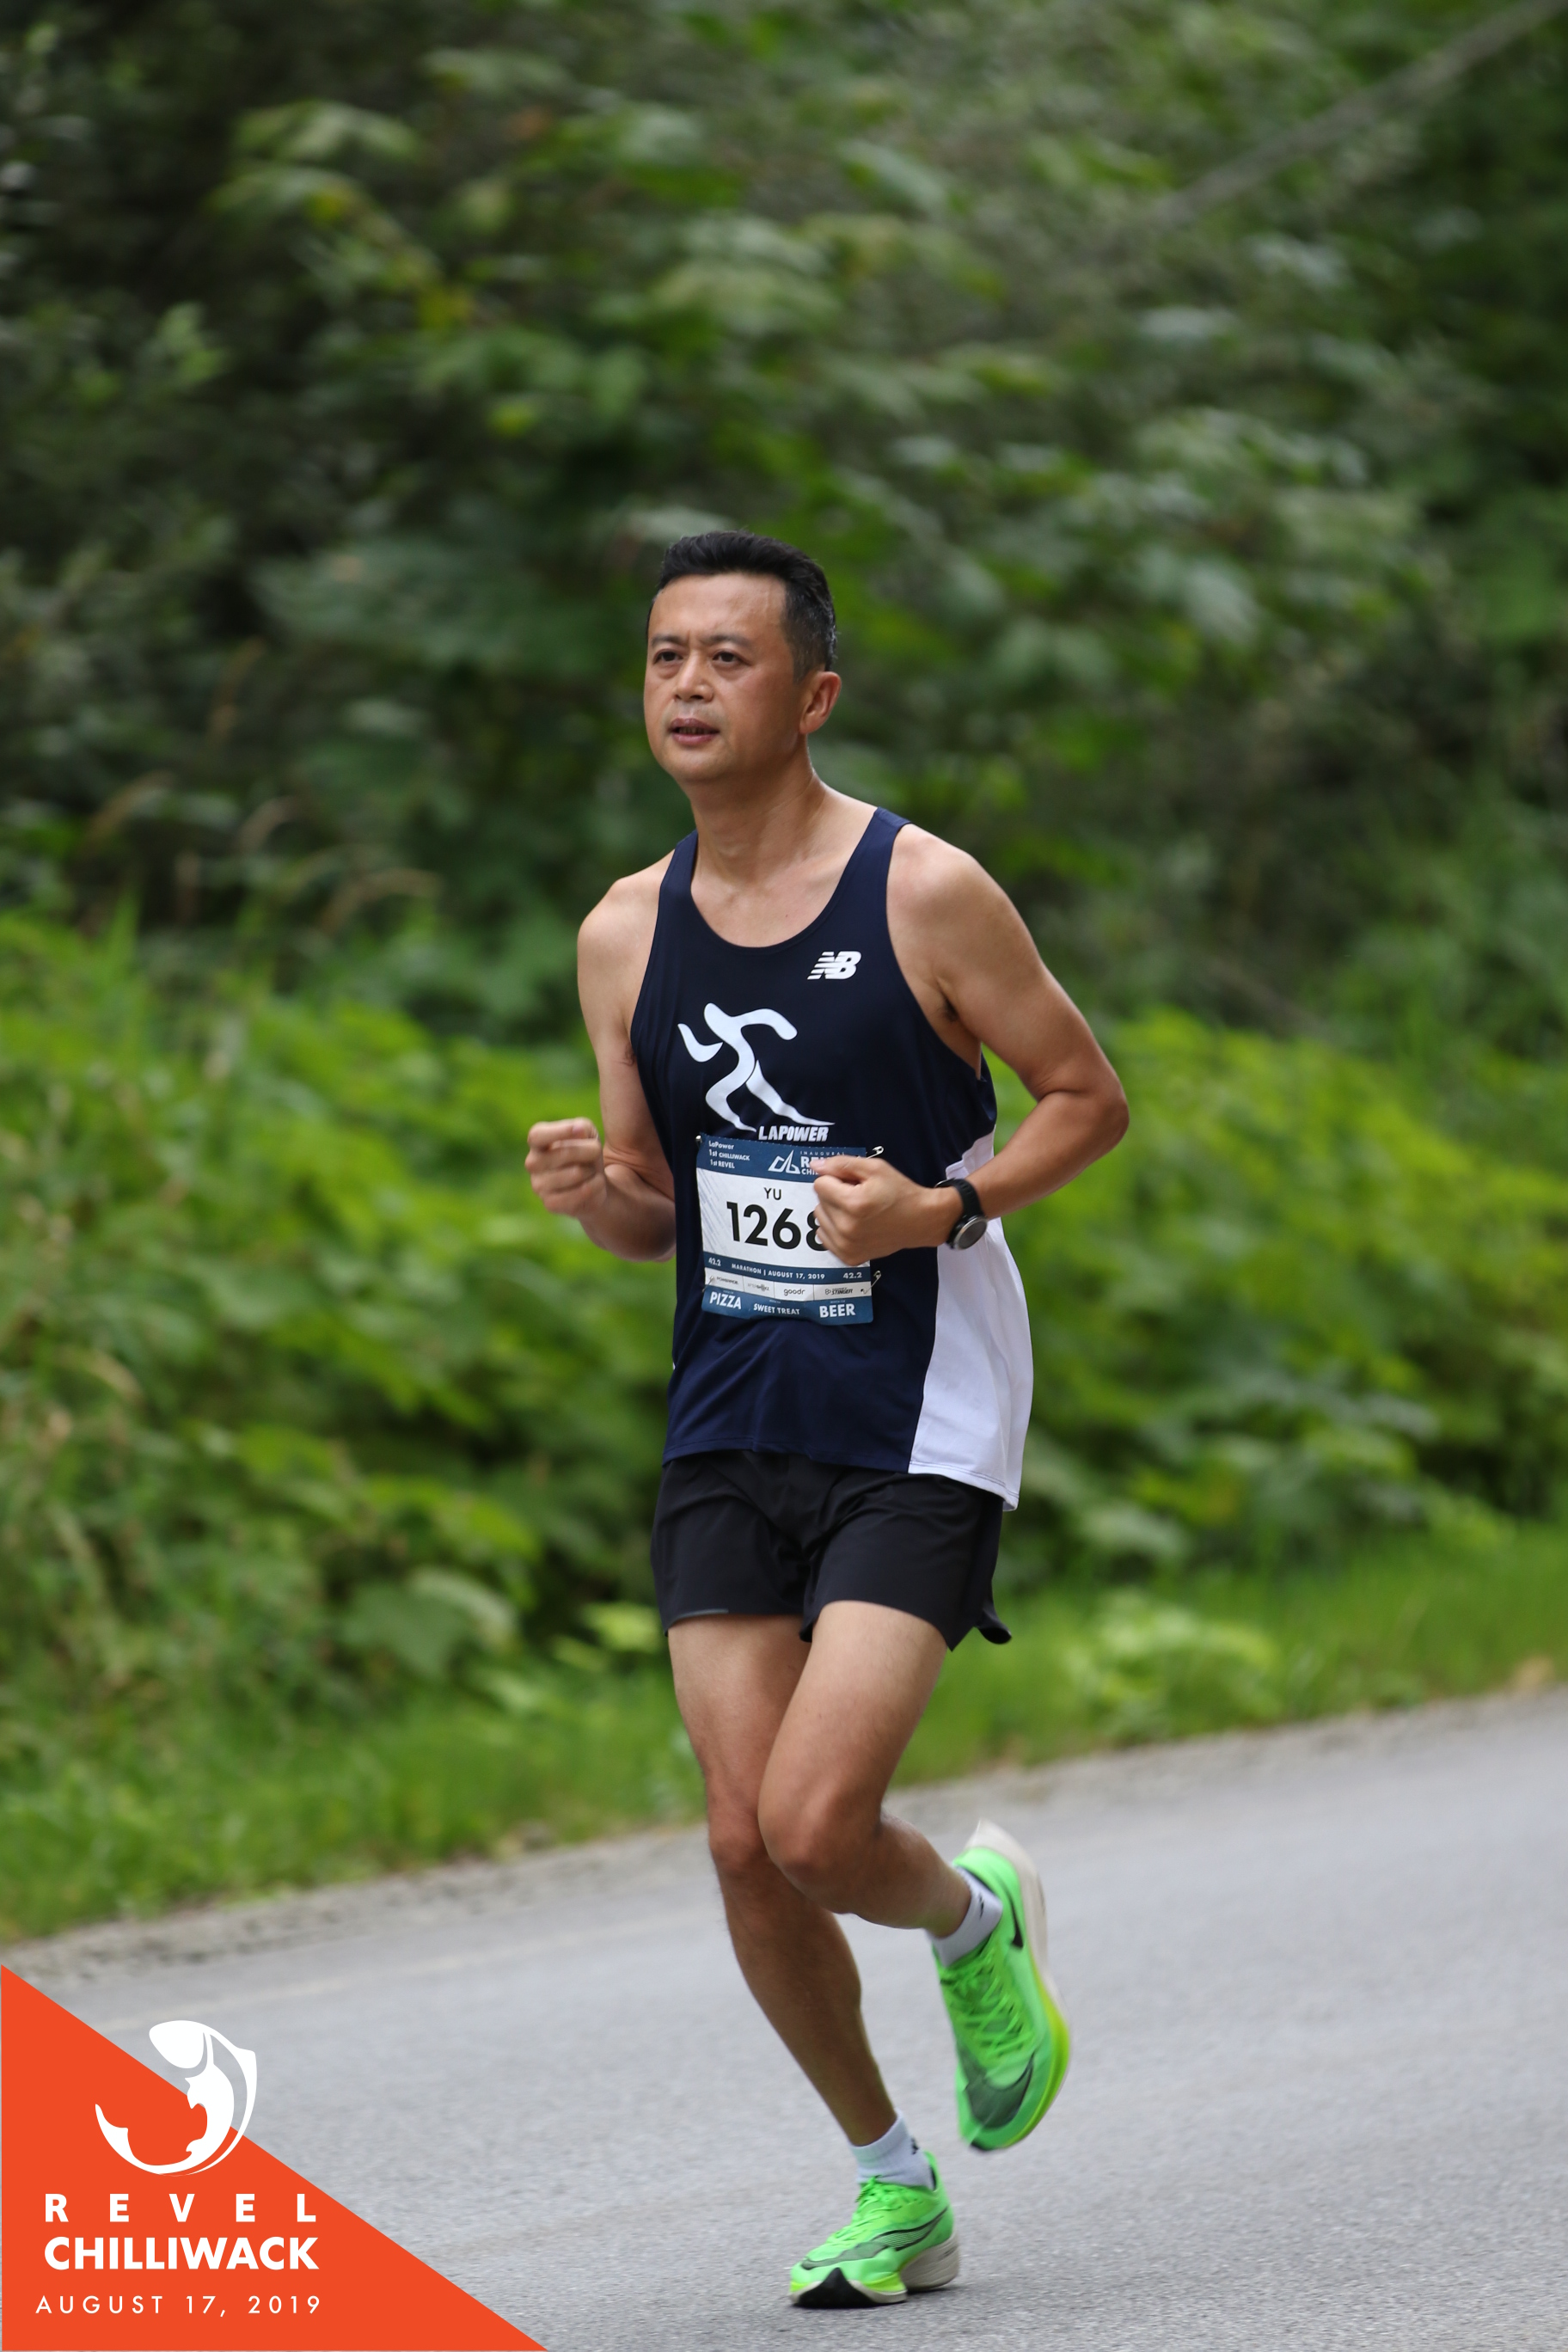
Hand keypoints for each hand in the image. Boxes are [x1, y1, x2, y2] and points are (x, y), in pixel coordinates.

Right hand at [526, 1117, 608, 1219]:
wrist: (594, 1184)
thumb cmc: (587, 1153)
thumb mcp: (588, 1133)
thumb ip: (581, 1127)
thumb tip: (578, 1131)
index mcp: (537, 1142)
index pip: (537, 1135)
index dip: (558, 1132)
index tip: (580, 1130)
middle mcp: (532, 1163)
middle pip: (563, 1153)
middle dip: (588, 1151)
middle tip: (596, 1153)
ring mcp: (538, 1185)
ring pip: (575, 1174)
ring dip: (591, 1171)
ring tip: (592, 1171)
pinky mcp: (550, 1203)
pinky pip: (577, 1194)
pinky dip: (594, 1187)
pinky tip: (596, 1184)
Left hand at [811, 1155, 956, 1264]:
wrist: (919, 1221)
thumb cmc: (899, 1192)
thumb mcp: (875, 1168)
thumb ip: (842, 1164)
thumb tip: (815, 1166)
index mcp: (853, 1203)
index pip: (820, 1185)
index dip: (836, 1179)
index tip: (853, 1183)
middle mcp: (846, 1228)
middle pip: (819, 1202)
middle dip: (834, 1195)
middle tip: (858, 1196)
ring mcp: (846, 1246)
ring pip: (820, 1219)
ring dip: (833, 1212)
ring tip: (857, 1211)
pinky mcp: (849, 1257)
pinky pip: (824, 1237)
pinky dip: (834, 1229)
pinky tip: (853, 1225)